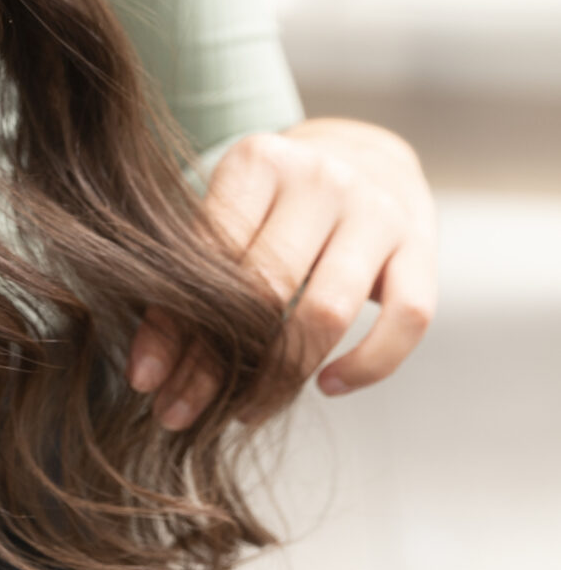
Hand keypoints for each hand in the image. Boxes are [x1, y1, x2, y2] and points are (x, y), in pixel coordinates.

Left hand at [128, 117, 437, 430]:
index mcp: (258, 161)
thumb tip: (147, 374)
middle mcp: (321, 179)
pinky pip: (406, 321)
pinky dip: (367, 365)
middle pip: (266, 290)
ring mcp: (377, 212)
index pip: (208, 257)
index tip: (147, 382)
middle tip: (187, 412)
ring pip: (328, 311)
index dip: (174, 328)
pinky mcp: (421, 248)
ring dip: (282, 376)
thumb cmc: (275, 201)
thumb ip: (188, 281)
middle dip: (219, 364)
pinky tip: (328, 386)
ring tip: (248, 410)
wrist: (365, 157)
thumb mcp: (227, 216)